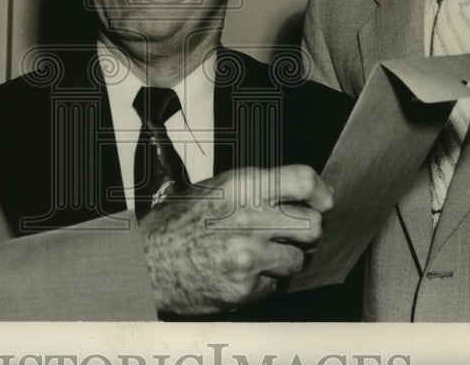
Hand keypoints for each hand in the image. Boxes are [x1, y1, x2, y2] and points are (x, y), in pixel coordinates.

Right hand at [140, 164, 332, 314]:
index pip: (303, 181)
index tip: (323, 202)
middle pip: (312, 226)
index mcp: (242, 186)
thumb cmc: (177, 224)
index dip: (321, 193)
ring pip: (297, 261)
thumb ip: (258, 189)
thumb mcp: (216, 188)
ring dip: (283, 261)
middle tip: (293, 236)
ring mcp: (247, 255)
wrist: (146, 262)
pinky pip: (274, 286)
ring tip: (256, 255)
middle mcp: (248, 218)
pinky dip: (262, 283)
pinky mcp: (244, 288)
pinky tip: (240, 273)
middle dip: (307, 234)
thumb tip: (301, 193)